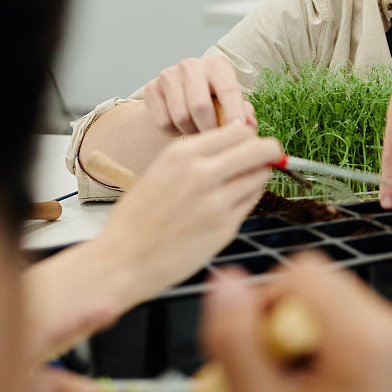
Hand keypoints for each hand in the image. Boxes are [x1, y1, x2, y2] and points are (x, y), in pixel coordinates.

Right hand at [27, 126, 280, 359]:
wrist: (123, 260)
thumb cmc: (138, 218)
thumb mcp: (161, 171)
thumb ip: (198, 156)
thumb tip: (237, 143)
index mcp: (183, 154)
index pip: (239, 130)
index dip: (249, 136)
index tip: (249, 143)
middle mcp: (203, 173)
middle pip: (260, 149)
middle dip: (268, 152)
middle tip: (266, 158)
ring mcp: (217, 201)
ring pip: (261, 175)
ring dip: (258, 176)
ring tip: (240, 184)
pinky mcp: (226, 226)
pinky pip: (252, 201)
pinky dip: (249, 198)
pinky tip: (231, 204)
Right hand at [143, 55, 256, 134]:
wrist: (182, 94)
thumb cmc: (216, 100)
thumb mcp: (233, 103)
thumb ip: (244, 114)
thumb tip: (249, 127)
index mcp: (218, 65)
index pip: (228, 90)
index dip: (234, 113)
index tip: (238, 132)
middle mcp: (192, 65)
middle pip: (200, 106)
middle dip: (209, 129)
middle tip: (215, 141)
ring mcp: (168, 75)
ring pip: (180, 116)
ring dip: (191, 132)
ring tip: (199, 132)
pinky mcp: (150, 88)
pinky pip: (163, 121)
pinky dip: (174, 131)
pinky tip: (181, 126)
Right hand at [203, 253, 391, 391]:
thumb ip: (238, 344)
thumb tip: (224, 284)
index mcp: (365, 336)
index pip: (302, 272)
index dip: (263, 301)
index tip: (251, 346)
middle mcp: (391, 325)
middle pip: (316, 283)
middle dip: (279, 319)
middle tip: (265, 371)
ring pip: (327, 299)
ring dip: (297, 332)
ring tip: (289, 384)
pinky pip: (345, 318)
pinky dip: (318, 341)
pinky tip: (310, 384)